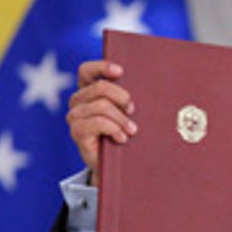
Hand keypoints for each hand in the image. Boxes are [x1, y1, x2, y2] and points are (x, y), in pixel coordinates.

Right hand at [66, 60, 136, 184]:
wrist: (117, 164)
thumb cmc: (127, 132)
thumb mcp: (130, 112)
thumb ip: (131, 97)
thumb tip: (156, 80)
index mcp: (89, 90)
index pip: (87, 70)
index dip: (102, 67)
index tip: (121, 71)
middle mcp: (79, 101)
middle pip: (100, 87)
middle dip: (122, 97)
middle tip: (133, 110)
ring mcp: (75, 116)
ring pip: (102, 106)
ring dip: (121, 119)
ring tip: (131, 130)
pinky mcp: (77, 132)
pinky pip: (98, 122)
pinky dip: (114, 129)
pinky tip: (121, 138)